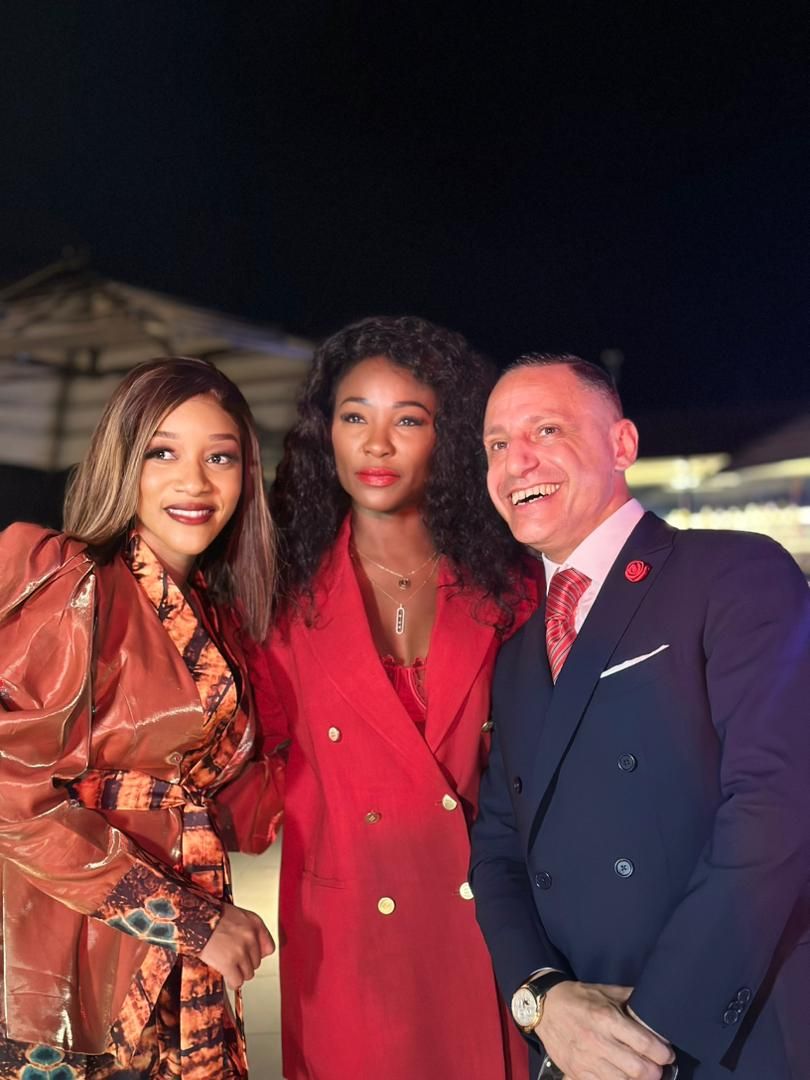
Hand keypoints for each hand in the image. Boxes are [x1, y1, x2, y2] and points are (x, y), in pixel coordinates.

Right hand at [198, 902, 274, 988]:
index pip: (269, 947)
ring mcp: (240, 951)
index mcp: (254, 923)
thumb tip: (253, 948)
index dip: (258, 954)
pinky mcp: (228, 963)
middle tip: (234, 961)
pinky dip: (232, 982)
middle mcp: (250, 937)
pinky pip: (237, 981)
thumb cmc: (212, 915)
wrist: (195, 919)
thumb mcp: (236, 915)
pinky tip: (227, 977)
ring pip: (248, 974)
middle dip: (245, 963)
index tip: (252, 957)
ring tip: (229, 968)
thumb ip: (248, 929)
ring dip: (238, 973)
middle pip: (257, 962)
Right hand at [537, 981, 674, 1079]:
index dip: (663, 1053)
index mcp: (607, 1018)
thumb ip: (631, 999)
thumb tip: (655, 1005)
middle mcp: (598, 1041)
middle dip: (655, 1071)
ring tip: (640, 1072)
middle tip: (657, 1066)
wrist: (545, 1007)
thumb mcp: (606, 991)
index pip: (645, 1044)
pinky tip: (622, 1076)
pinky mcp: (577, 1073)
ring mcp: (586, 1060)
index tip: (666, 1054)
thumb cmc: (579, 998)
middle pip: (638, 1069)